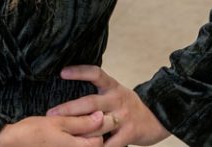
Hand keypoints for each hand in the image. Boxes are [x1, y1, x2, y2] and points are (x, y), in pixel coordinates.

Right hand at [0, 111, 105, 145]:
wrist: (12, 143)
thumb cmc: (33, 132)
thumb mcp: (58, 123)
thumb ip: (82, 122)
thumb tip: (101, 117)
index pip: (100, 139)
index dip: (102, 124)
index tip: (99, 110)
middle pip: (94, 143)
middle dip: (96, 129)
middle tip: (93, 113)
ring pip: (84, 144)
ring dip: (85, 132)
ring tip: (80, 119)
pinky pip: (73, 144)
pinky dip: (75, 137)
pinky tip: (69, 127)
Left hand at [45, 66, 169, 146]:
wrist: (159, 117)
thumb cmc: (130, 106)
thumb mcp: (115, 93)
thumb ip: (97, 94)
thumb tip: (69, 96)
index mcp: (113, 87)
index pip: (96, 74)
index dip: (79, 71)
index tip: (62, 72)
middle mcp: (117, 99)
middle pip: (91, 102)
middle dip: (69, 109)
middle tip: (52, 113)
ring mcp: (124, 117)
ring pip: (98, 124)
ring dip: (81, 130)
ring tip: (65, 134)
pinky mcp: (130, 132)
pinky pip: (111, 143)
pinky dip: (98, 146)